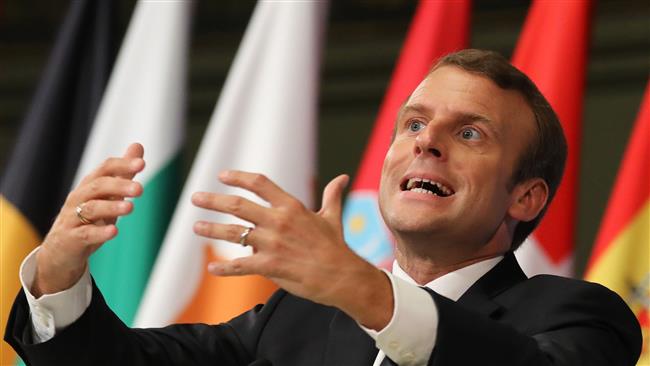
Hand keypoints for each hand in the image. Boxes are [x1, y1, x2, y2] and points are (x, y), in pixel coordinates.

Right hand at [32, 143, 144, 296]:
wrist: (61, 251)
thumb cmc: (88, 218)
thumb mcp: (107, 195)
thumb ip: (123, 173)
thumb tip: (138, 146)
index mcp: (90, 185)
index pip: (105, 169)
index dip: (122, 165)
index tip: (142, 164)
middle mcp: (79, 198)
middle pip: (97, 186)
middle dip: (119, 186)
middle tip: (140, 189)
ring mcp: (72, 218)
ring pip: (90, 209)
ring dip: (111, 207)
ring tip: (130, 208)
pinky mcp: (71, 239)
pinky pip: (85, 234)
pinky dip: (99, 232)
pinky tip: (114, 231)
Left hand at [191, 171, 393, 329]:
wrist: (342, 276)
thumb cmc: (336, 246)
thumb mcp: (332, 216)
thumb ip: (332, 195)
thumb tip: (343, 177)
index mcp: (291, 206)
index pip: (260, 184)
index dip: (238, 178)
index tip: (222, 175)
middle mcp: (279, 221)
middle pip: (238, 205)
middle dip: (213, 200)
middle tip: (196, 198)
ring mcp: (273, 244)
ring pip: (234, 233)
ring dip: (212, 230)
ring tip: (196, 227)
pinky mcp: (271, 266)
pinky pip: (241, 266)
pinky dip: (225, 268)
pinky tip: (213, 268)